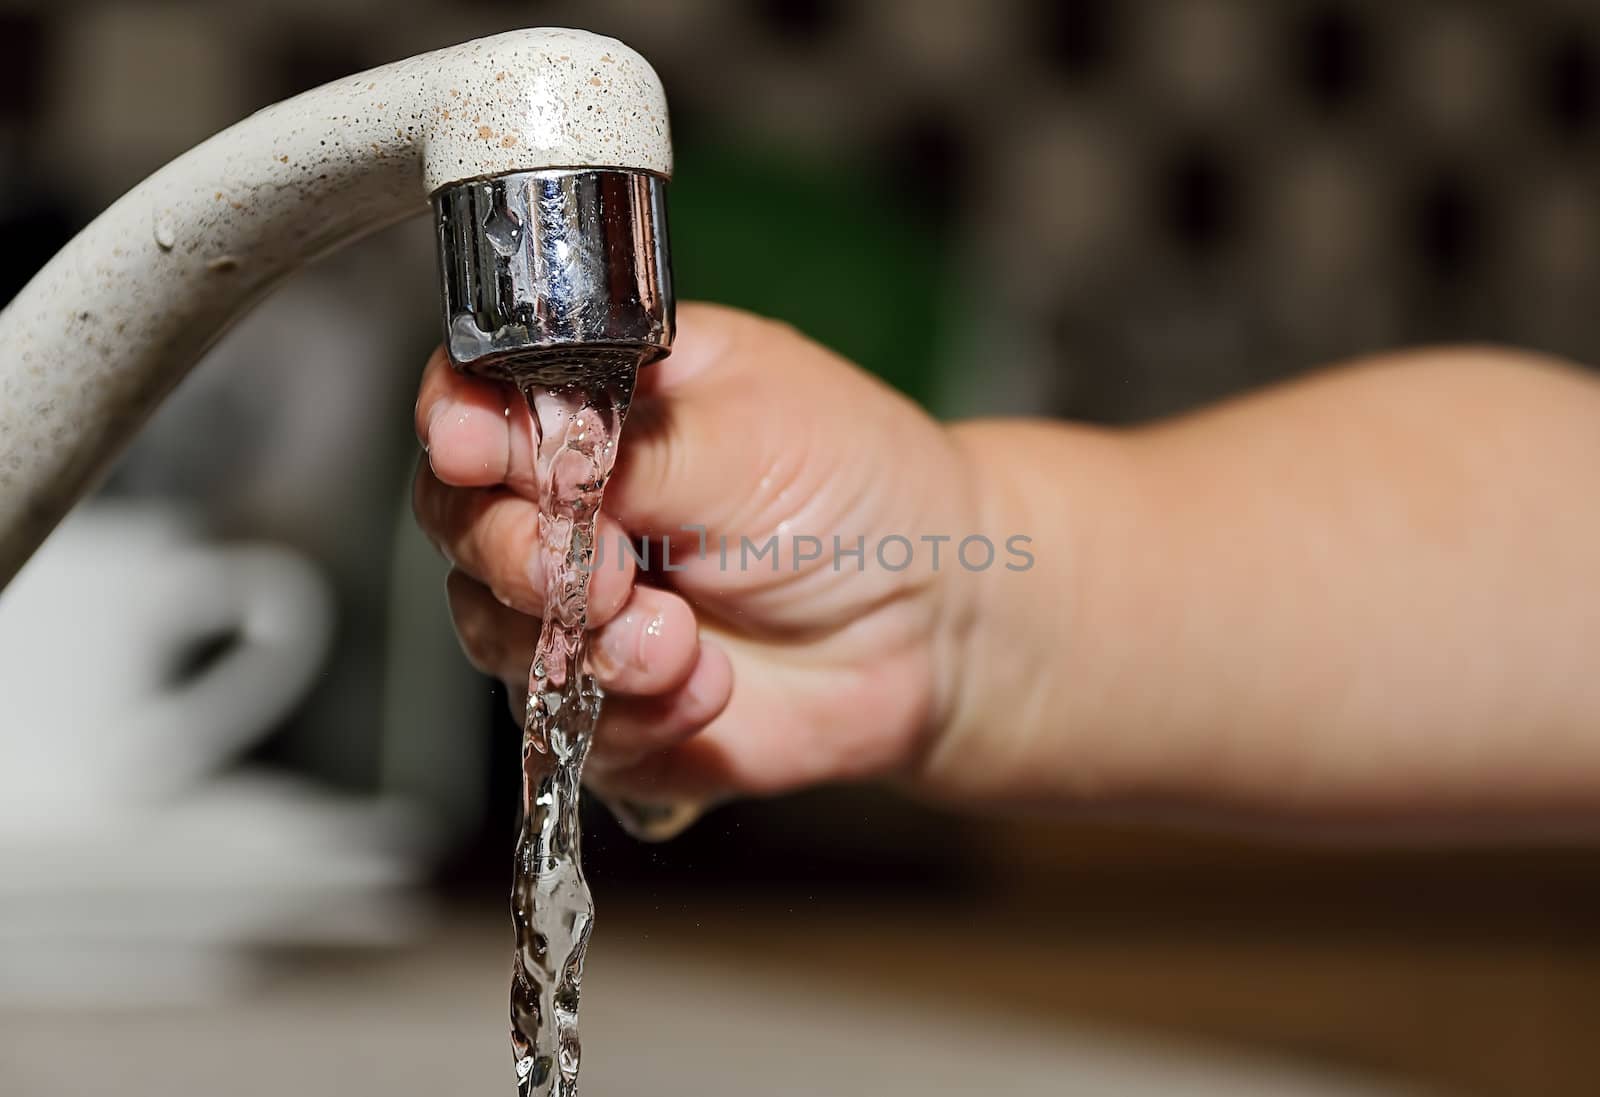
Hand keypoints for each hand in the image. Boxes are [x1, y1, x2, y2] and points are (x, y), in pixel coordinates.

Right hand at [413, 304, 981, 807]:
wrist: (940, 622)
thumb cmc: (864, 493)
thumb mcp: (756, 434)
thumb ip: (630, 442)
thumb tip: (518, 430)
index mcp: (602, 402)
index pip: (480, 399)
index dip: (458, 424)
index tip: (473, 450)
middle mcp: (573, 502)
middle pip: (461, 521)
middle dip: (513, 550)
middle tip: (594, 570)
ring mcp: (583, 610)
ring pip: (494, 630)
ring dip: (579, 641)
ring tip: (678, 639)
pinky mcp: (609, 705)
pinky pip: (564, 724)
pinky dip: (632, 712)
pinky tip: (709, 686)